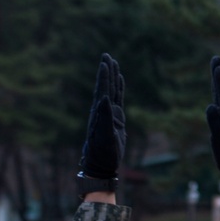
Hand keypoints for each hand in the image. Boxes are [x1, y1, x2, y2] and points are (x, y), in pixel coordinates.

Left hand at [79, 53, 124, 188]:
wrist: (102, 165)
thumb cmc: (102, 153)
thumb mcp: (103, 136)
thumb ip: (104, 117)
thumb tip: (104, 98)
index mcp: (99, 113)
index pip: (102, 89)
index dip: (103, 76)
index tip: (104, 61)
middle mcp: (103, 110)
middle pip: (106, 86)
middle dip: (106, 71)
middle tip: (106, 55)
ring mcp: (110, 114)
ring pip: (112, 91)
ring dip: (112, 77)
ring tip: (113, 63)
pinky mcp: (117, 119)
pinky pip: (118, 99)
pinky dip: (119, 89)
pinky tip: (120, 80)